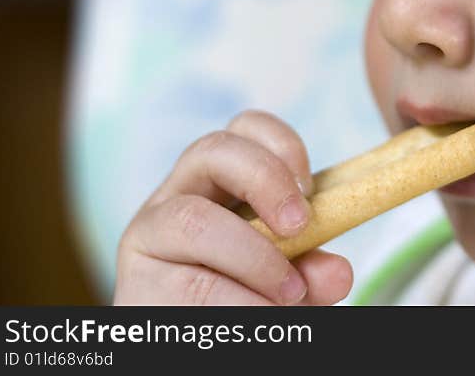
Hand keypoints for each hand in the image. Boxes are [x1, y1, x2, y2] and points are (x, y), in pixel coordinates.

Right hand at [113, 110, 352, 304]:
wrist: (197, 345)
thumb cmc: (244, 304)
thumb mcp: (287, 280)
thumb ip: (312, 270)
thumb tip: (337, 274)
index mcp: (220, 182)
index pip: (245, 128)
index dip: (281, 143)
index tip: (311, 187)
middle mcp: (178, 195)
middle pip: (213, 150)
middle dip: (266, 179)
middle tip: (299, 226)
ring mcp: (150, 236)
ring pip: (195, 220)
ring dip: (256, 258)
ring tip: (291, 294)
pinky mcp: (138, 284)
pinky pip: (191, 284)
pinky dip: (239, 303)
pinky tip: (262, 318)